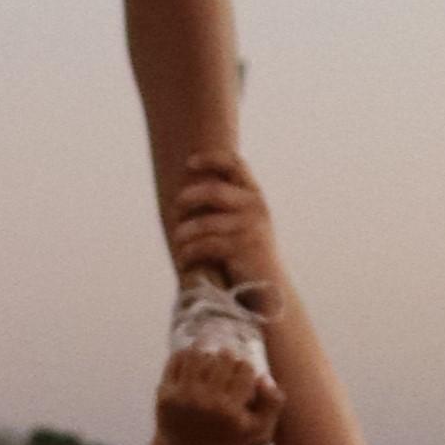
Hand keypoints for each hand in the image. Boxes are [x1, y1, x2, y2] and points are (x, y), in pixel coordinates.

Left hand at [152, 333, 281, 444]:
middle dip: (227, 357)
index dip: (245, 367)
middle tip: (226, 361)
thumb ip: (272, 404)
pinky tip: (191, 359)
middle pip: (224, 358)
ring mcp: (184, 397)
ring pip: (199, 354)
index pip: (245, 369)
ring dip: (206, 350)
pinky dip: (185, 355)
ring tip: (209, 354)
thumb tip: (264, 376)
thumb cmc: (226, 440)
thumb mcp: (257, 431)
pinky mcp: (165, 394)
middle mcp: (208, 402)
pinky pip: (177, 361)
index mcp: (231, 409)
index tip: (241, 372)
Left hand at [166, 147, 278, 301]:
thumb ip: (227, 201)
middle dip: (188, 199)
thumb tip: (190, 184)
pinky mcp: (241, 249)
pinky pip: (205, 245)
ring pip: (204, 223)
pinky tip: (184, 260)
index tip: (189, 163)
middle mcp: (255, 206)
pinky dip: (190, 253)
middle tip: (175, 209)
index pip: (235, 164)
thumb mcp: (244, 220)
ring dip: (185, 232)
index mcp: (254, 195)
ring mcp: (249, 227)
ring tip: (178, 240)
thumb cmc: (249, 252)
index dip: (211, 159)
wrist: (269, 286)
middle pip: (213, 191)